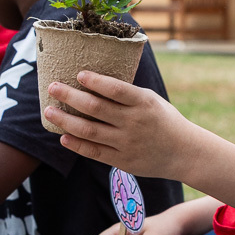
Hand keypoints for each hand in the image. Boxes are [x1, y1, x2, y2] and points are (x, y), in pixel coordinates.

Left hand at [48, 72, 201, 179]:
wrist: (184, 153)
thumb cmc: (165, 121)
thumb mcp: (153, 101)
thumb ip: (128, 95)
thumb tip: (96, 82)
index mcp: (144, 103)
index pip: (116, 89)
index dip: (95, 81)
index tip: (79, 74)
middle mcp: (134, 122)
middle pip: (96, 108)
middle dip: (71, 96)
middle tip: (53, 88)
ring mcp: (127, 143)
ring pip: (89, 130)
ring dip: (66, 120)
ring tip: (49, 111)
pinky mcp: (123, 160)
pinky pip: (94, 151)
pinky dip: (77, 144)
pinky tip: (63, 136)